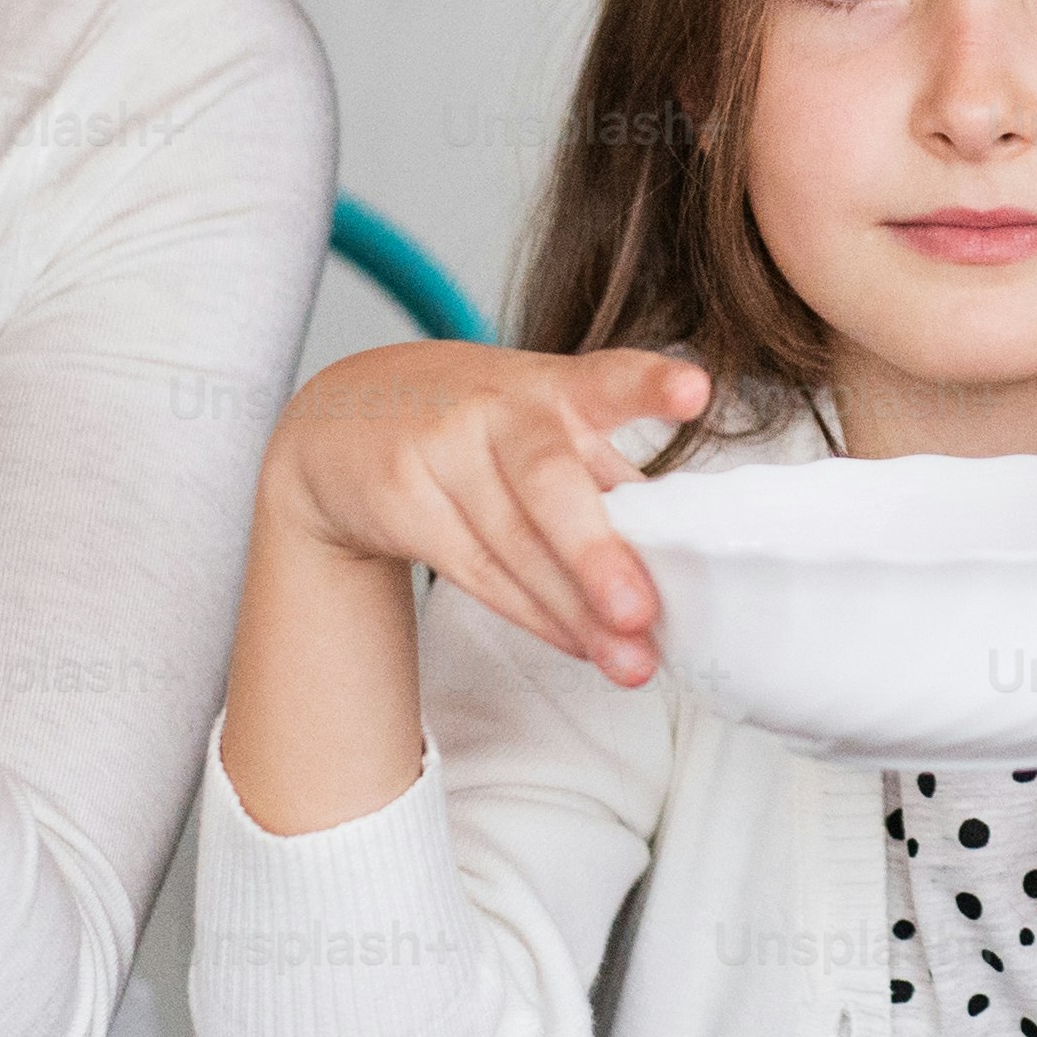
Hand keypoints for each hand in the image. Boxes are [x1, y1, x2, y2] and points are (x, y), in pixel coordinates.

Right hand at [259, 340, 710, 686]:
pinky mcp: (399, 497)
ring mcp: (442, 450)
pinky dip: (531, 615)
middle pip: (549, 481)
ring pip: (514, 546)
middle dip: (595, 551)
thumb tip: (683, 562)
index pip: (607, 376)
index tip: (693, 391)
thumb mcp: (541, 424)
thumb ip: (605, 478)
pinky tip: (572, 643)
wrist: (342, 420)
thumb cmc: (474, 426)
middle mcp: (499, 409)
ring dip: (575, 612)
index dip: (650, 384)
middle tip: (638, 612)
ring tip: (628, 660)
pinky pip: (475, 571)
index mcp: (554, 387)